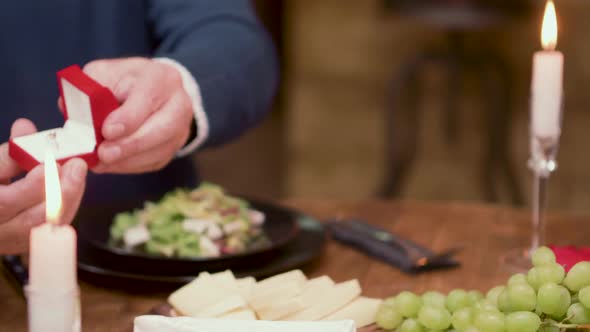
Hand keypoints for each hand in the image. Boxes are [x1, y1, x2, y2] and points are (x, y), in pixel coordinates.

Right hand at [0, 119, 87, 253]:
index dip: (32, 186)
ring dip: (70, 195)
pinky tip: (74, 184)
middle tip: (77, 165)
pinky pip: (56, 226)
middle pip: (35, 218)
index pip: (6, 202)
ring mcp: (15, 240)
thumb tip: (25, 126)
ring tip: (77, 170)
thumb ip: (8, 151)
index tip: (50, 164)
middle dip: (62, 190)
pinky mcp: (31, 242)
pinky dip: (68, 204)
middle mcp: (0, 230)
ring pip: (51, 224)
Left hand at [80, 57, 193, 173]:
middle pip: (163, 128)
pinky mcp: (174, 147)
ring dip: (128, 160)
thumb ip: (88, 88)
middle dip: (131, 144)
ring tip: (101, 163)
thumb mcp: (105, 73)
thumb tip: (69, 109)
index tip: (107, 131)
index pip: (148, 99)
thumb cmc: (125, 81)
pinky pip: (155, 161)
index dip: (128, 118)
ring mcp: (181, 128)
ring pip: (160, 150)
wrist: (154, 90)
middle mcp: (178, 104)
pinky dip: (131, 166)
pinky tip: (110, 165)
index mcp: (161, 79)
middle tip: (103, 154)